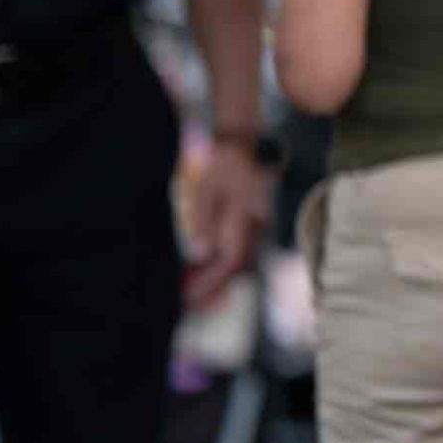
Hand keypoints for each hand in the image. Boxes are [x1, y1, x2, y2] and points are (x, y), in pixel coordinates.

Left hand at [181, 145, 267, 307]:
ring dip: (216, 277)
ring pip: (237, 260)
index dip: (209, 282)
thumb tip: (200, 254)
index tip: (188, 295)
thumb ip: (204, 221)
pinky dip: (220, 263)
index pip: (229, 262)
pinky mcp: (248, 220)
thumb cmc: (223, 162)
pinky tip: (202, 265)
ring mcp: (253, 225)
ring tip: (192, 288)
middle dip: (214, 287)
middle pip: (236, 267)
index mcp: (244, 221)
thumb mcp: (207, 189)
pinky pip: (236, 248)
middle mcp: (254, 228)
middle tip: (189, 302)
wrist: (241, 140)